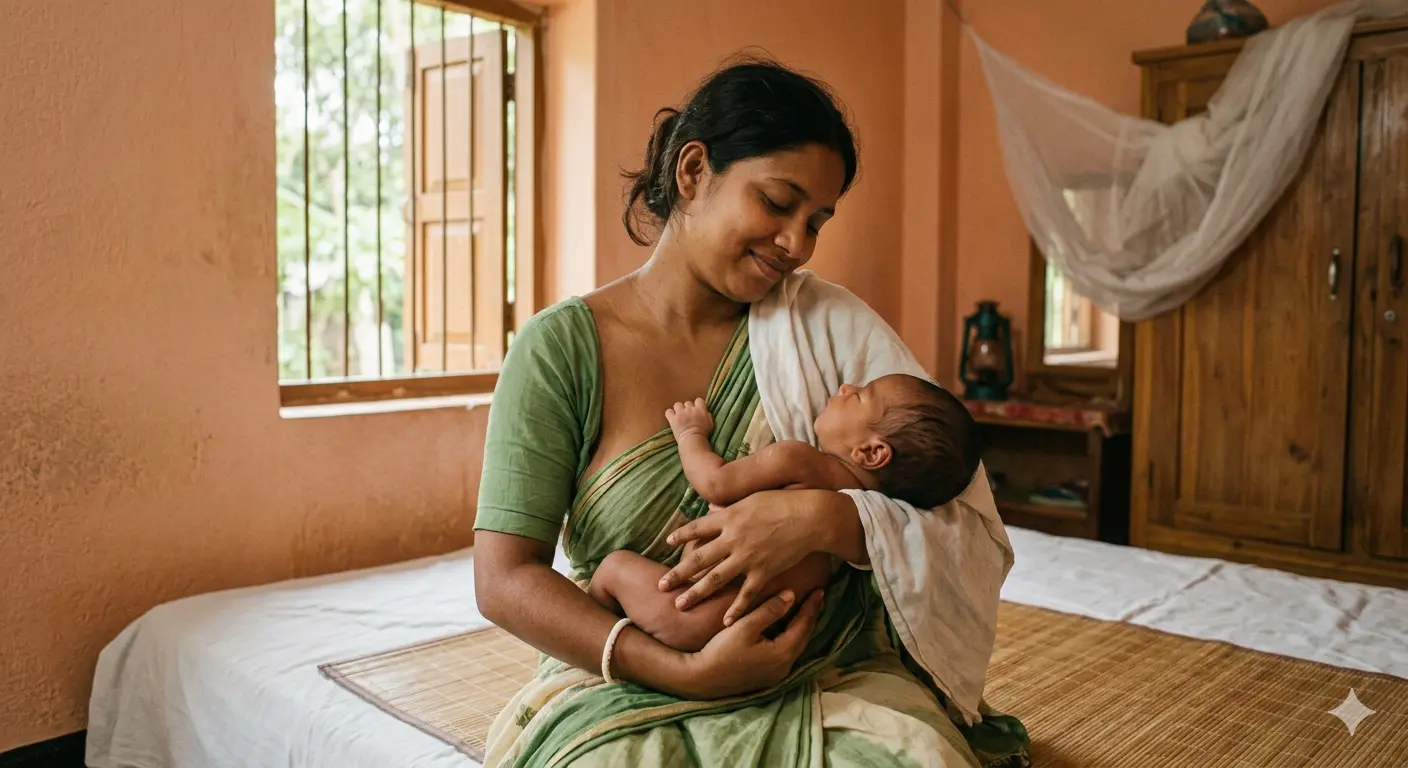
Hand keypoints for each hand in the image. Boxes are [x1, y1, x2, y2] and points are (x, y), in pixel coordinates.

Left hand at [660, 490, 834, 624]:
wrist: (810, 517)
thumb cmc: (784, 501)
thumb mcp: (752, 498)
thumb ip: (731, 508)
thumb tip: (712, 509)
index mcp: (729, 517)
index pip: (698, 528)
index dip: (682, 535)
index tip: (667, 543)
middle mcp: (733, 539)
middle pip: (699, 558)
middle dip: (678, 573)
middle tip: (660, 586)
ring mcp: (747, 557)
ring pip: (715, 578)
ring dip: (696, 593)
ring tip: (680, 605)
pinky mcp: (763, 571)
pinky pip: (746, 594)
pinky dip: (736, 609)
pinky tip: (725, 622)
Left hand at [665, 398, 712, 439]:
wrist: (693, 440)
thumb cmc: (703, 434)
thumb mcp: (710, 424)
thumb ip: (707, 415)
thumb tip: (705, 412)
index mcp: (700, 409)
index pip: (699, 400)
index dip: (697, 404)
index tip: (696, 410)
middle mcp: (690, 409)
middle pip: (688, 403)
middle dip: (687, 408)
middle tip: (688, 416)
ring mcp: (680, 413)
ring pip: (677, 405)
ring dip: (678, 409)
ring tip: (679, 416)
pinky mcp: (673, 419)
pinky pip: (668, 411)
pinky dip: (670, 414)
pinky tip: (672, 418)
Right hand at [680, 588, 823, 698]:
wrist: (701, 678)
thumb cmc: (721, 651)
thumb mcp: (745, 626)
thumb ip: (769, 610)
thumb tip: (791, 595)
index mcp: (782, 653)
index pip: (804, 625)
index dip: (811, 607)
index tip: (819, 590)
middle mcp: (784, 666)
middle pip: (803, 637)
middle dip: (810, 616)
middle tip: (816, 598)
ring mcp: (776, 674)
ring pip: (795, 646)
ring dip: (801, 628)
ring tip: (805, 610)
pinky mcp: (767, 677)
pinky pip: (786, 653)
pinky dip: (790, 638)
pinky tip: (787, 628)